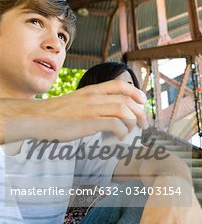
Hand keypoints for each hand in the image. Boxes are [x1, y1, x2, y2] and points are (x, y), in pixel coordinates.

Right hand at [20, 80, 147, 141]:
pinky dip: (122, 132)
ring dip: (133, 122)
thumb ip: (93, 102)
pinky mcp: (88, 122)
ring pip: (123, 111)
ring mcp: (91, 109)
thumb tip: (109, 112)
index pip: (120, 85)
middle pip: (127, 100)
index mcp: (92, 90)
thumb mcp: (77, 100)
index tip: (143, 102)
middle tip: (143, 124)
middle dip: (140, 112)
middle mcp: (94, 97)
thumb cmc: (57, 114)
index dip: (136, 93)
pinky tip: (119, 137)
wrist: (36, 118)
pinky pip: (114, 125)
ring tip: (132, 131)